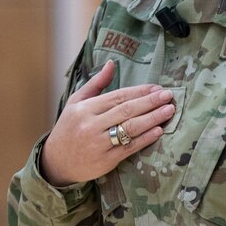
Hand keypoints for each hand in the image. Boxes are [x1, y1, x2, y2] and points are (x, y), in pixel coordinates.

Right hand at [39, 63, 174, 186]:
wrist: (57, 162)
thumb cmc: (68, 128)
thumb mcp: (75, 102)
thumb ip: (96, 83)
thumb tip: (112, 64)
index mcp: (85, 109)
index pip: (117, 97)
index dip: (139, 91)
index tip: (157, 87)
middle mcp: (91, 125)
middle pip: (126, 111)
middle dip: (150, 102)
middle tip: (169, 96)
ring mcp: (99, 144)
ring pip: (130, 128)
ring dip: (152, 118)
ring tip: (169, 111)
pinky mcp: (106, 160)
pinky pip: (129, 148)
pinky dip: (145, 139)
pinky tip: (158, 131)